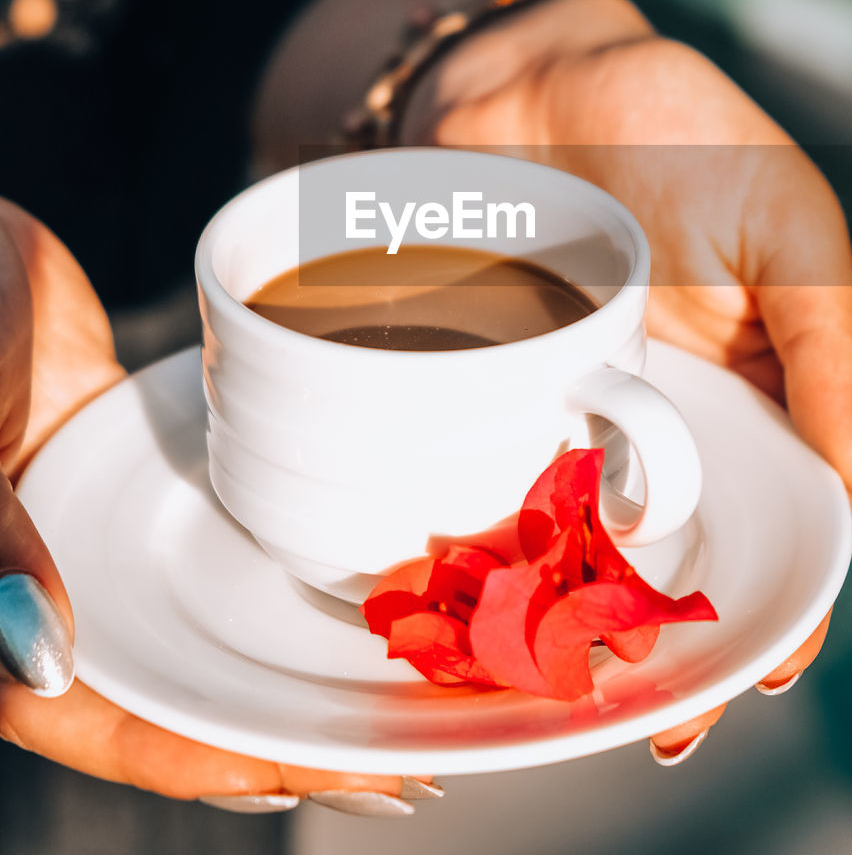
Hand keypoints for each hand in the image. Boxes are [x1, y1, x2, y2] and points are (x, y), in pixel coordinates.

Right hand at [0, 202, 433, 812]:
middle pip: (174, 694)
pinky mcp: (148, 486)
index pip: (102, 723)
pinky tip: (349, 583)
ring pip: (202, 629)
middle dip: (281, 733)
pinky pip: (215, 546)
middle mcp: (55, 594)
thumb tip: (41, 659)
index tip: (330, 773)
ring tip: (394, 693)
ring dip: (286, 665)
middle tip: (402, 755)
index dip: (215, 760)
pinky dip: (273, 575)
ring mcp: (108, 541)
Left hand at [402, 0, 851, 759]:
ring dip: (579, 604)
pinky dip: (495, 529)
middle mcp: (665, 413)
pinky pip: (495, 471)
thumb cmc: (681, 135)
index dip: (781, 602)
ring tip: (562, 671)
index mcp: (758, 389)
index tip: (754, 675)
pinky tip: (486, 584)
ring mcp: (572, 406)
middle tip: (643, 709)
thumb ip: (836, 345)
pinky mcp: (491, 385)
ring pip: (585, 530)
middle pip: (679, 546)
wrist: (530, 80)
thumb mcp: (791, 229)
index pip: (787, 517)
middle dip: (668, 631)